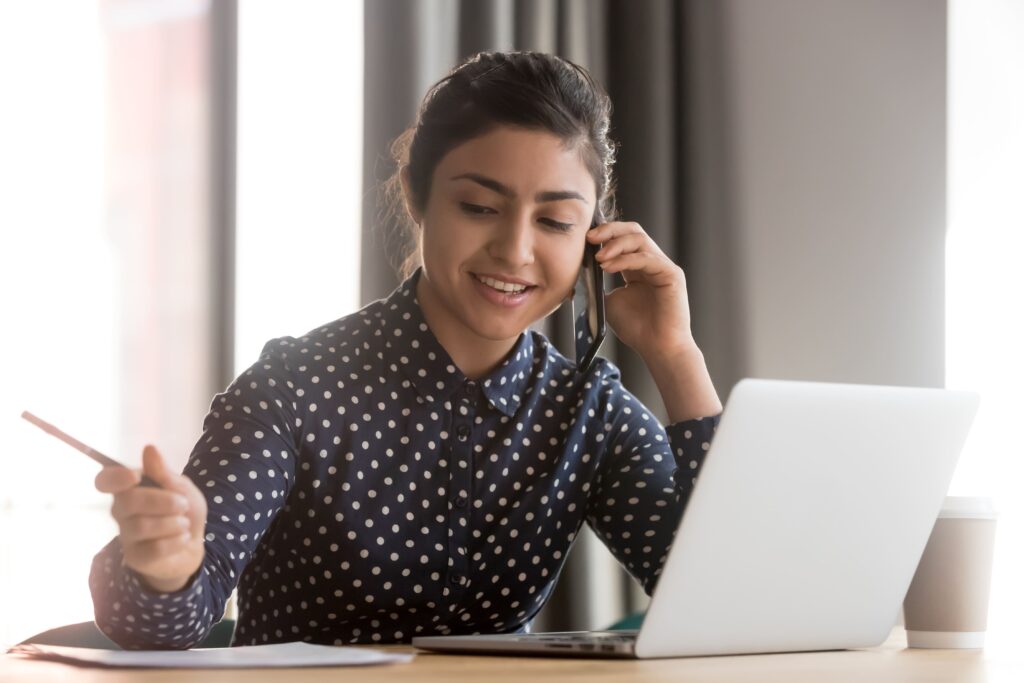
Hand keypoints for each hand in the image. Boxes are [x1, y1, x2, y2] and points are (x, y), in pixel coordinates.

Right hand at [94, 445, 206, 592]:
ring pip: (142, 526)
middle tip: (183, 504)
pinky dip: (176, 541)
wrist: (194, 543)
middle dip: (163, 501)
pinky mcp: (135, 557)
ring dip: (173, 523)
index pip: (105, 480)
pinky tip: (182, 538)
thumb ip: (165, 472)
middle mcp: (121, 511)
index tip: (135, 477)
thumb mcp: (183, 487)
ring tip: (184, 523)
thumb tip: (149, 448)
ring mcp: (125, 535)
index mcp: (129, 489)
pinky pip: (154, 548)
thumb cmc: (184, 510)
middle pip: (128, 501)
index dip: (115, 478)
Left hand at [587, 221, 695, 358]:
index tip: (585, 239)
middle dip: (610, 230)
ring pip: (640, 240)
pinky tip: (608, 266)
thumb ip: (599, 284)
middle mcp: (652, 263)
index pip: (623, 238)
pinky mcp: (672, 274)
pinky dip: (625, 260)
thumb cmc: (636, 328)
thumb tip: (581, 270)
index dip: (605, 234)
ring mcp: (663, 267)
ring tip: (599, 258)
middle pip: (633, 231)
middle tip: (589, 238)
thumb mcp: (608, 301)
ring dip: (615, 245)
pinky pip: (646, 258)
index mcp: (637, 267)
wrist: (657, 348)